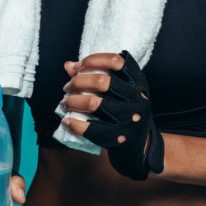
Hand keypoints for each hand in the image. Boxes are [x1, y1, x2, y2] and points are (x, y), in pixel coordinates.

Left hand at [59, 50, 164, 179]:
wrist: (141, 146)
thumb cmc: (125, 112)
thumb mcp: (120, 91)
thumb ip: (95, 75)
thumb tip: (68, 65)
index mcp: (138, 82)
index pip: (116, 61)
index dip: (93, 60)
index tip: (77, 67)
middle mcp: (137, 98)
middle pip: (101, 81)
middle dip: (77, 82)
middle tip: (67, 87)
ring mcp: (130, 119)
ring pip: (93, 103)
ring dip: (72, 101)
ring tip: (64, 102)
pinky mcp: (120, 138)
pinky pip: (92, 129)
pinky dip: (74, 124)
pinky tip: (66, 121)